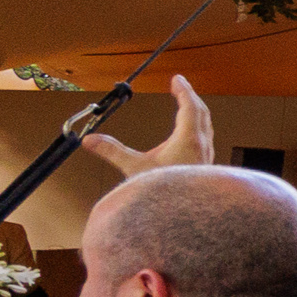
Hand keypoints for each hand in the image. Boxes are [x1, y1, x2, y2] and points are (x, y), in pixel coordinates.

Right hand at [73, 73, 219, 180]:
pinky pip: (206, 139)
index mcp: (188, 140)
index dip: (183, 90)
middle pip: (201, 113)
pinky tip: (191, 136)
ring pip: (206, 127)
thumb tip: (89, 139)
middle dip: (190, 97)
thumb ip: (112, 152)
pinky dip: (199, 128)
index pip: (189, 106)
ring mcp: (207, 157)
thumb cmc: (164, 194)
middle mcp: (202, 146)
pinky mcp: (206, 167)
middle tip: (181, 86)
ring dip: (197, 113)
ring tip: (188, 106)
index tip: (177, 79)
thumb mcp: (134, 169)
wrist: (184, 218)